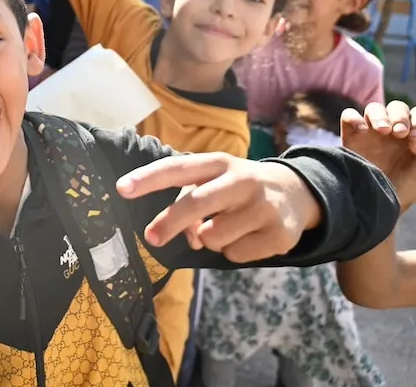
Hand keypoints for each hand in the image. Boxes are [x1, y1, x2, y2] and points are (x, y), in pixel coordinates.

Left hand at [117, 152, 320, 262]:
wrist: (296, 192)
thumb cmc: (237, 187)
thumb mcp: (214, 182)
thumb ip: (192, 202)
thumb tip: (190, 238)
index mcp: (218, 163)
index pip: (178, 168)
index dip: (148, 178)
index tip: (122, 188)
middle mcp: (242, 179)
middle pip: (196, 203)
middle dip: (170, 222)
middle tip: (152, 238)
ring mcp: (263, 207)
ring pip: (214, 237)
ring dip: (210, 240)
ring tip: (227, 227)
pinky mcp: (279, 234)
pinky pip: (235, 254)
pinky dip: (233, 251)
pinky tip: (249, 236)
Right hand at [342, 100, 415, 209]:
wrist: (376, 204)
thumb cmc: (404, 189)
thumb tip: (413, 133)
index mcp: (412, 136)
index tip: (414, 139)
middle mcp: (392, 132)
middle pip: (396, 107)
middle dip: (400, 116)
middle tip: (400, 133)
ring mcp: (370, 133)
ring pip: (374, 108)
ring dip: (380, 115)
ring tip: (383, 131)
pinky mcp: (350, 136)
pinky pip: (349, 115)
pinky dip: (355, 117)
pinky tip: (362, 130)